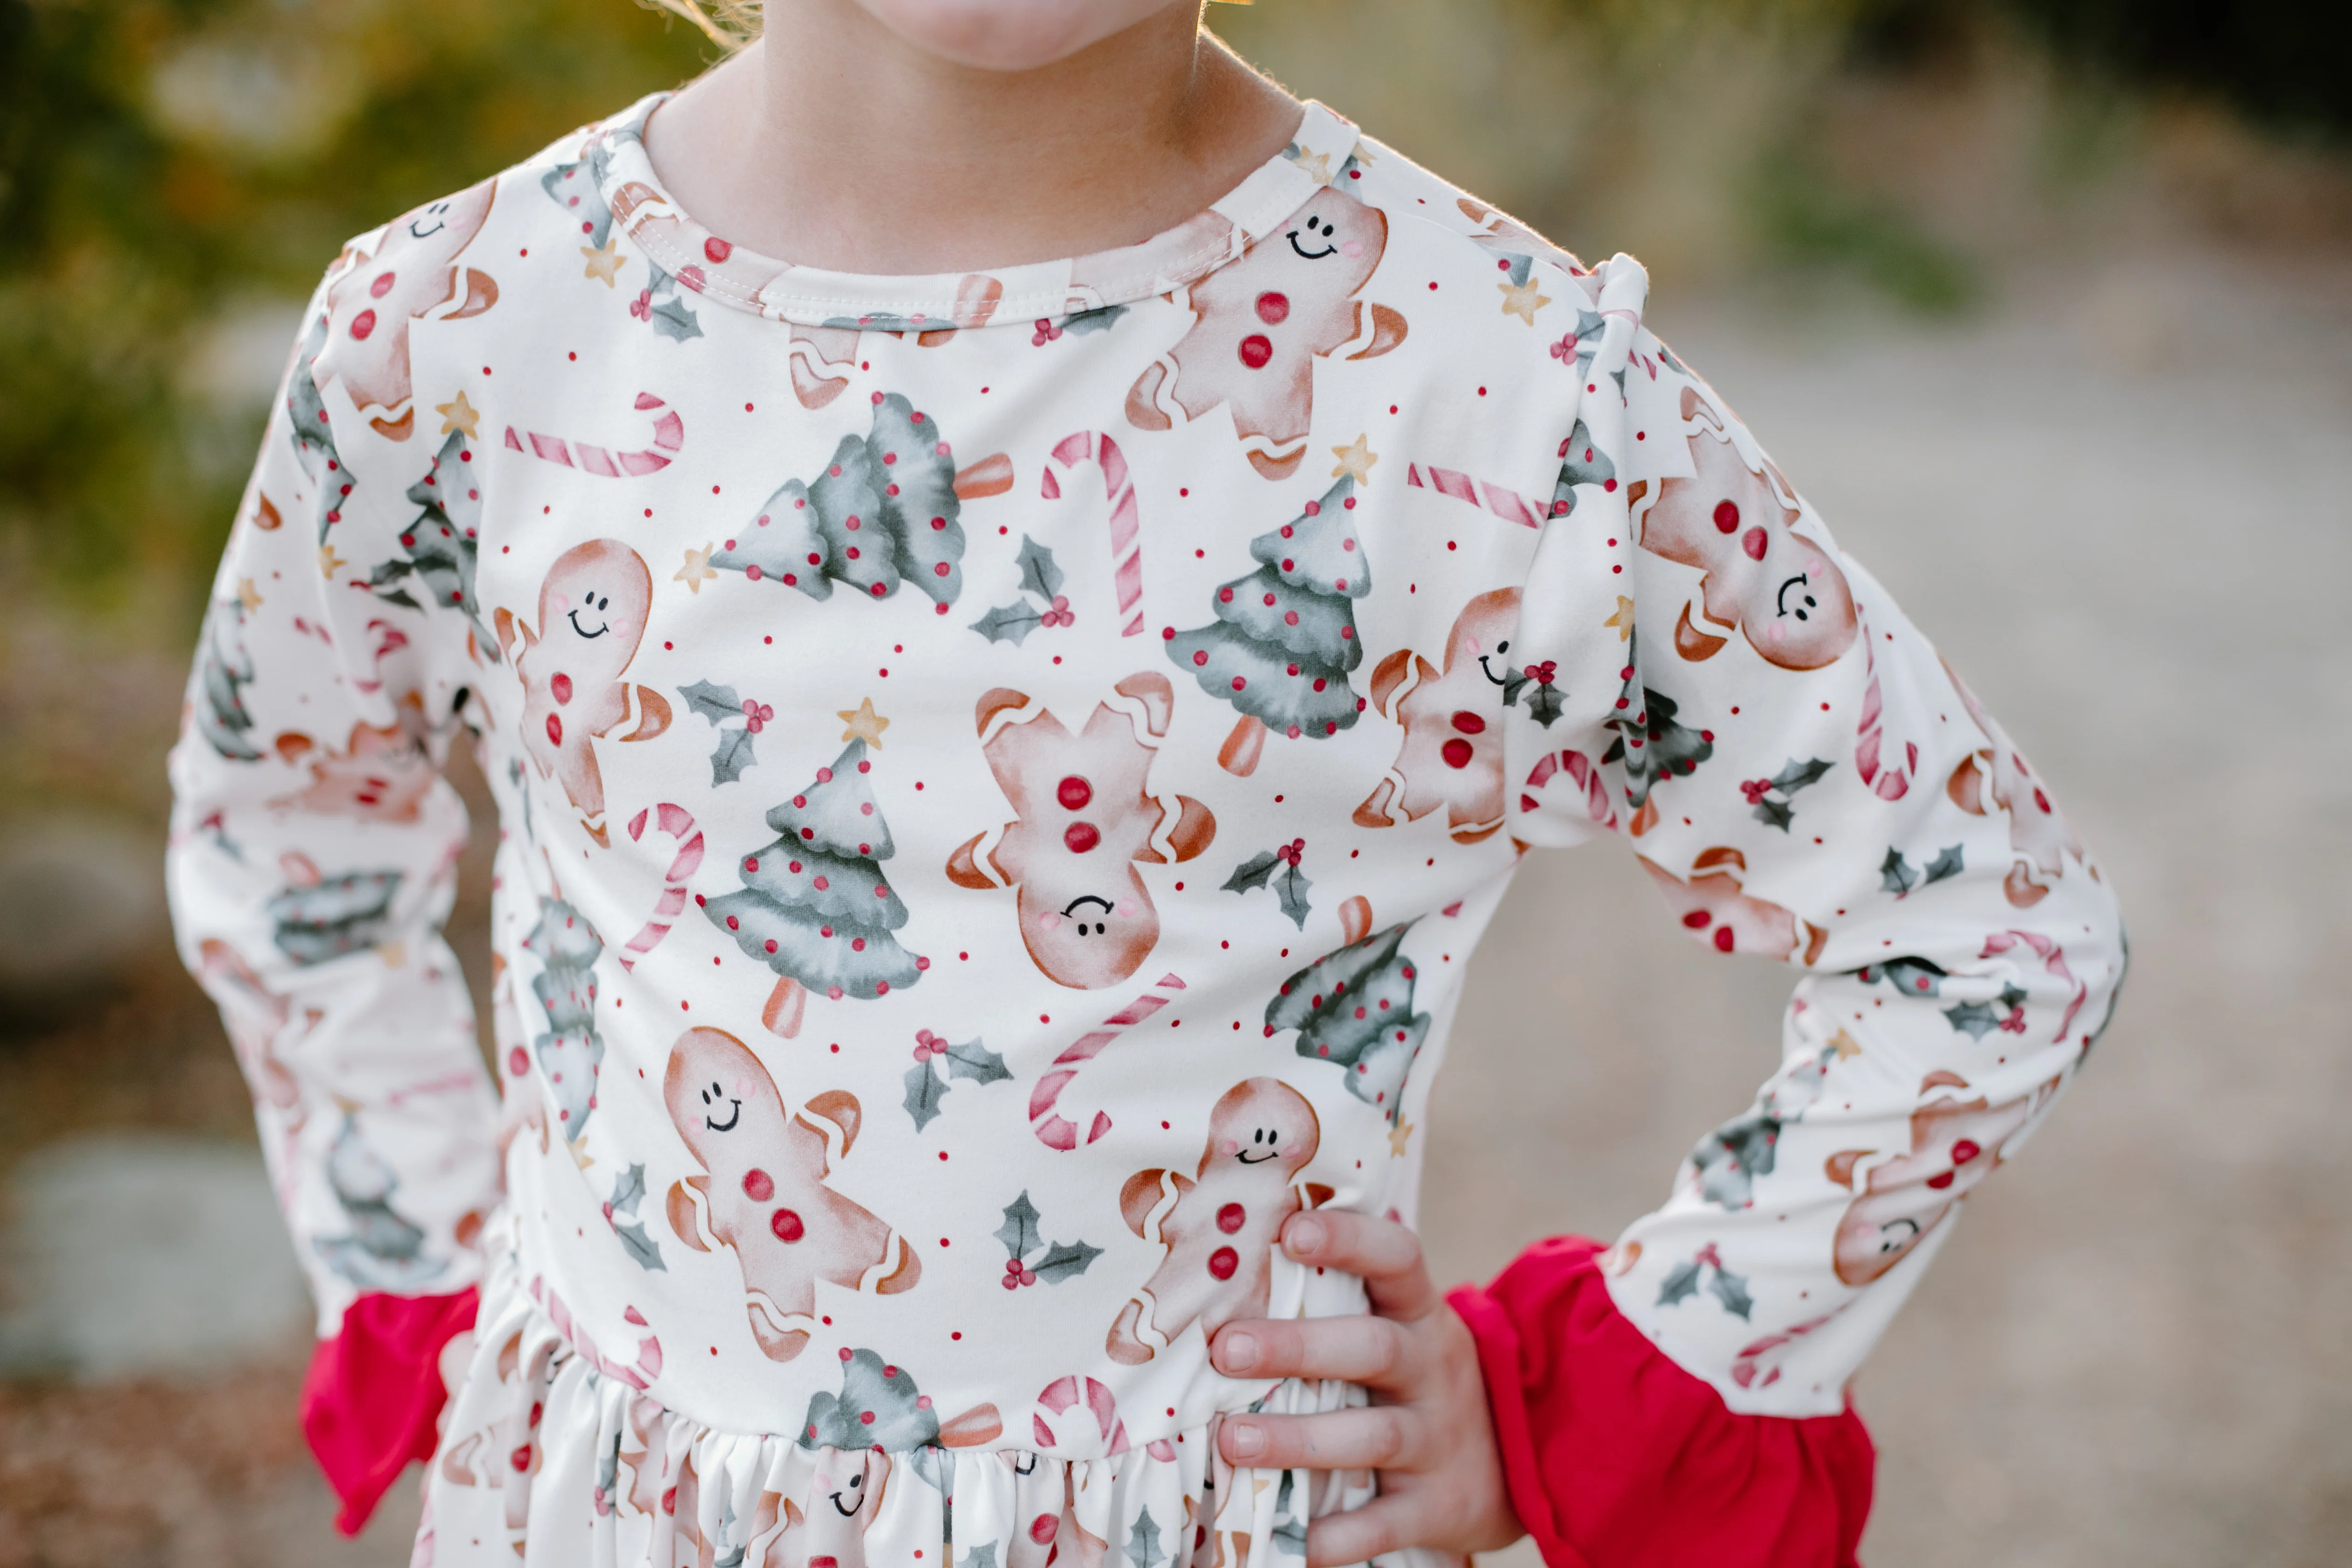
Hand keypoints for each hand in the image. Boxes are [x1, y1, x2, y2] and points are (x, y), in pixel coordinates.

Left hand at [1210, 1211, 1523, 1565]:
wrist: (1515, 1462)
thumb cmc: (1414, 1379)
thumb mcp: (1400, 1327)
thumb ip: (1335, 1301)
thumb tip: (1224, 1269)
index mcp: (1418, 1314)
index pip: (1397, 1259)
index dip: (1349, 1239)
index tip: (1291, 1231)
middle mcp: (1432, 1370)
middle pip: (1373, 1348)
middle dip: (1298, 1347)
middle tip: (1226, 1349)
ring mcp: (1438, 1440)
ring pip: (1374, 1435)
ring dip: (1299, 1439)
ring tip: (1233, 1440)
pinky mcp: (1439, 1506)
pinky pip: (1386, 1523)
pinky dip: (1341, 1537)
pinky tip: (1295, 1543)